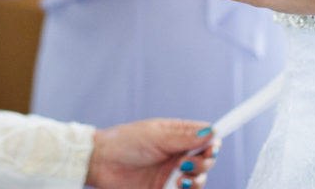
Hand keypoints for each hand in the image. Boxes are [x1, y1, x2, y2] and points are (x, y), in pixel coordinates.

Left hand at [85, 119, 217, 188]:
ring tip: (180, 179)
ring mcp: (171, 174)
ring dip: (196, 180)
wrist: (100, 163)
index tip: (213, 148)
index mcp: (177, 135)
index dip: (214, 143)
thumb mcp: (156, 136)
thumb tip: (211, 132)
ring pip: (199, 180)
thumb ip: (184, 137)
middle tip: (186, 164)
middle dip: (204, 163)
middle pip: (206, 161)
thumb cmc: (125, 142)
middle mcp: (177, 155)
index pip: (206, 137)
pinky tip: (177, 187)